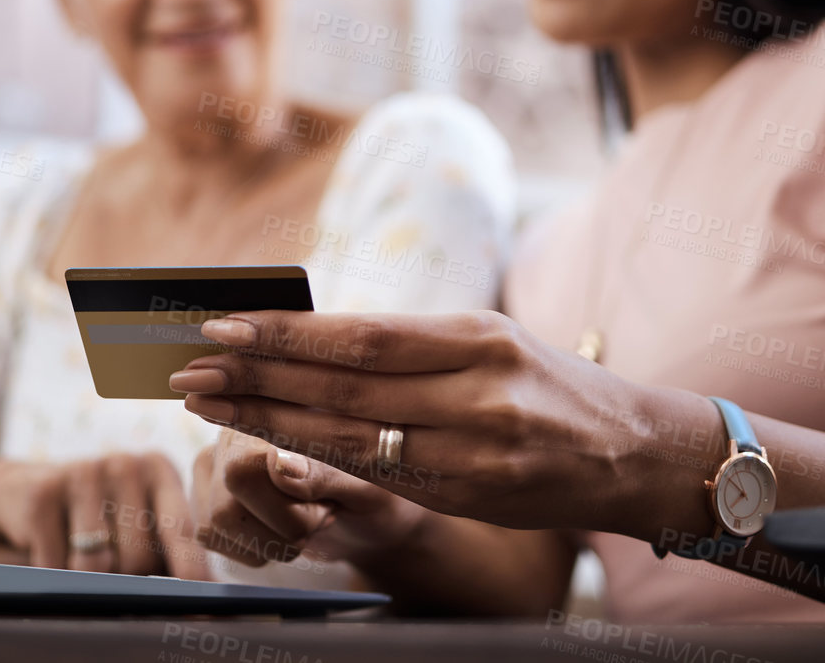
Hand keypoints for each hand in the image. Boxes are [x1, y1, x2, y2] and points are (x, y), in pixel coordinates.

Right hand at [0, 452, 211, 577]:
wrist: (21, 491)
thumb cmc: (97, 516)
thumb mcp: (137, 520)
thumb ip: (170, 550)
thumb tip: (202, 590)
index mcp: (159, 470)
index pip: (181, 528)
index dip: (189, 568)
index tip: (198, 598)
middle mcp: (125, 464)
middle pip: (139, 558)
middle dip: (127, 582)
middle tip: (113, 571)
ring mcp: (83, 473)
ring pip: (97, 566)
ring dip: (87, 582)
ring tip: (79, 562)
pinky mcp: (43, 493)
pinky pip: (56, 565)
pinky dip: (53, 575)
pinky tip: (48, 555)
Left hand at [168, 309, 710, 541]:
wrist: (635, 453)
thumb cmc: (549, 389)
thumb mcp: (491, 344)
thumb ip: (413, 347)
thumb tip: (311, 340)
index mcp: (478, 335)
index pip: (361, 334)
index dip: (284, 335)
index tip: (221, 327)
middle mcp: (477, 388)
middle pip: (344, 383)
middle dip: (257, 376)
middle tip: (189, 369)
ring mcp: (477, 448)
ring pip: (353, 434)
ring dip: (271, 420)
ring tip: (209, 405)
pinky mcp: (475, 496)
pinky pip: (381, 478)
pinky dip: (319, 462)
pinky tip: (271, 451)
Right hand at [189, 427, 426, 569]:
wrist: (370, 517)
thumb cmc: (377, 489)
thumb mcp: (369, 482)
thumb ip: (326, 472)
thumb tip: (278, 465)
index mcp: (276, 405)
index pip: (247, 465)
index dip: (277, 498)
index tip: (323, 510)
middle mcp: (235, 424)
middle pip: (229, 499)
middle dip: (287, 523)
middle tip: (325, 511)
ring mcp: (214, 459)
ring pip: (216, 522)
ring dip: (272, 538)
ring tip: (306, 516)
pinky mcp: (205, 494)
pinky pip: (212, 537)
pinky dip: (256, 547)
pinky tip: (282, 527)